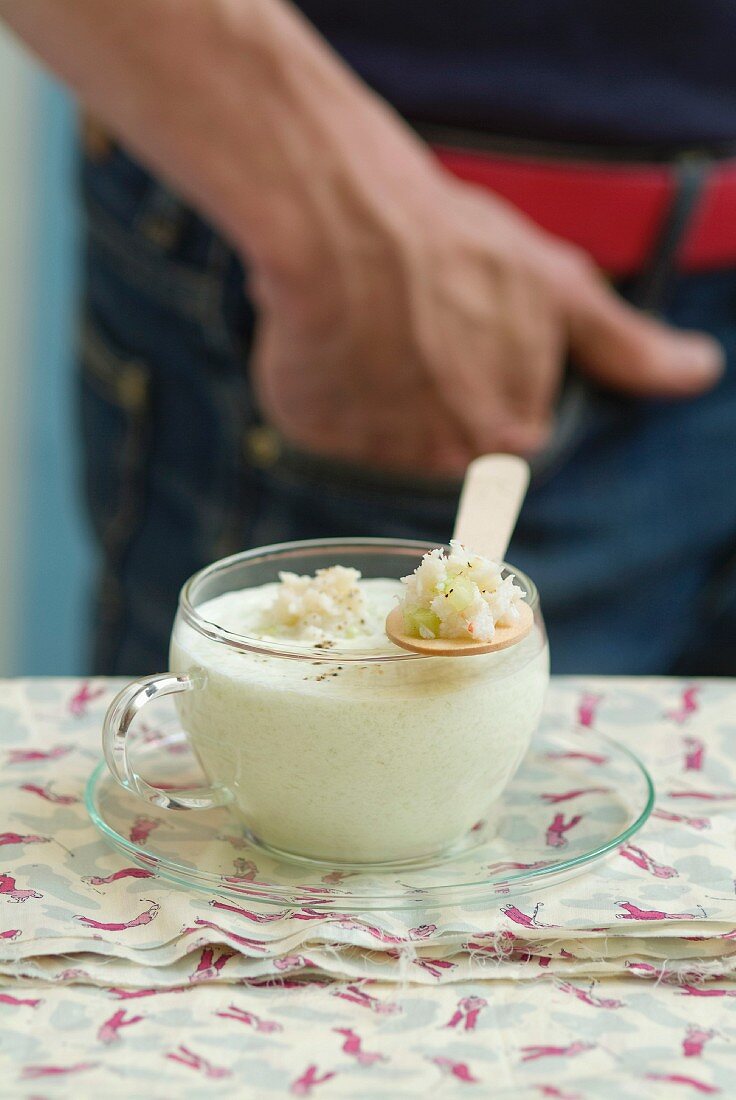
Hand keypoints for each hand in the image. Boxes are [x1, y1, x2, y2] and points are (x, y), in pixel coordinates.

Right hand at [251, 157, 722, 477]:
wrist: (346, 222)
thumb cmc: (459, 247)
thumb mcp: (557, 288)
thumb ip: (625, 346)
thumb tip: (700, 372)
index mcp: (511, 436)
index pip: (502, 437)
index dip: (479, 382)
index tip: (458, 339)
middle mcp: (448, 463)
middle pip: (441, 444)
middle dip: (428, 394)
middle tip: (411, 332)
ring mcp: (378, 456)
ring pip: (381, 438)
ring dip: (375, 395)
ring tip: (369, 330)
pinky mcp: (316, 441)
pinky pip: (326, 430)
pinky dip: (327, 394)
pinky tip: (330, 343)